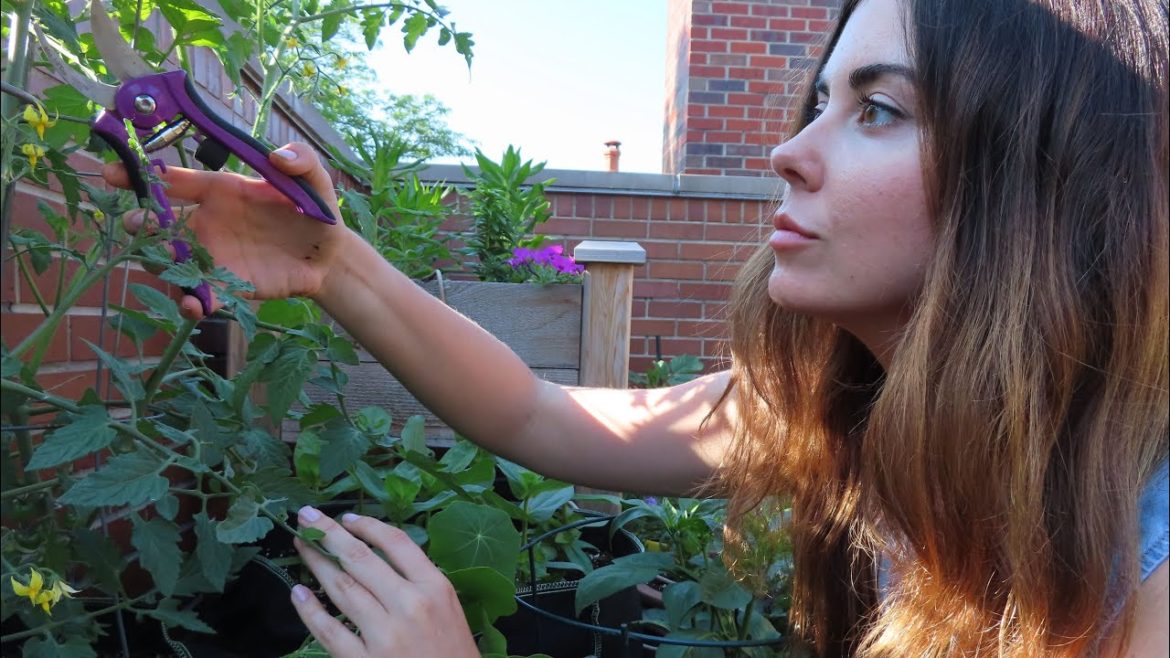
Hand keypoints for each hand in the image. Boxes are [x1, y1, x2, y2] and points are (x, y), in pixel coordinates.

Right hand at [101, 142, 351, 320]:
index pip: (175, 181)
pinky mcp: (227, 285)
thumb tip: (279, 156)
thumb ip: (303, 160)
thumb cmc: (315, 211)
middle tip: (137, 224)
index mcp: (222, 191)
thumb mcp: (316, 181)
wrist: (329, 256)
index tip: (112, 173)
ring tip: (159, 266)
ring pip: (172, 261)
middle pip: (162, 223)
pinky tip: (193, 308)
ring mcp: (214, 255)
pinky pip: (202, 295)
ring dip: (158, 265)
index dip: (142, 175)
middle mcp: (208, 222)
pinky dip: (192, 303)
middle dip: (142, 223)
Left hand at [291, 506, 479, 657]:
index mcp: (435, 587)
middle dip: (329, 534)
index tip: (346, 518)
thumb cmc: (453, 655)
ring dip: (316, 564)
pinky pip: (330, 631)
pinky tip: (298, 593)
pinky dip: (311, 610)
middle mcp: (409, 604)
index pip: (396, 544)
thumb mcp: (450, 610)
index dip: (367, 527)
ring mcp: (385, 634)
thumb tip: (382, 559)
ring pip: (342, 588)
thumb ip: (422, 583)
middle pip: (360, 559)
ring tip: (302, 547)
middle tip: (308, 517)